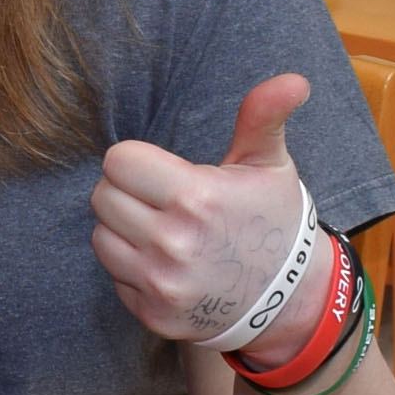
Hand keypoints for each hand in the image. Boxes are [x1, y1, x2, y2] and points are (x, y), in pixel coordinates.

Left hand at [91, 75, 326, 355]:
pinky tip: (166, 264)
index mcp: (195, 198)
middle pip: (103, 196)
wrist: (291, 297)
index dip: (138, 161)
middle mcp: (173, 243)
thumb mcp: (269, 165)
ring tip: (164, 230)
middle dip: (129, 193)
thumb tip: (293, 80)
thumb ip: (263, 118)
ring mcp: (161, 283)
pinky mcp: (152, 314)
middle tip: (165, 201)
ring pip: (101, 236)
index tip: (164, 172)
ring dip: (124, 230)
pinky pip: (114, 276)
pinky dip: (131, 268)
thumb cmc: (273, 219)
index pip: (118, 161)